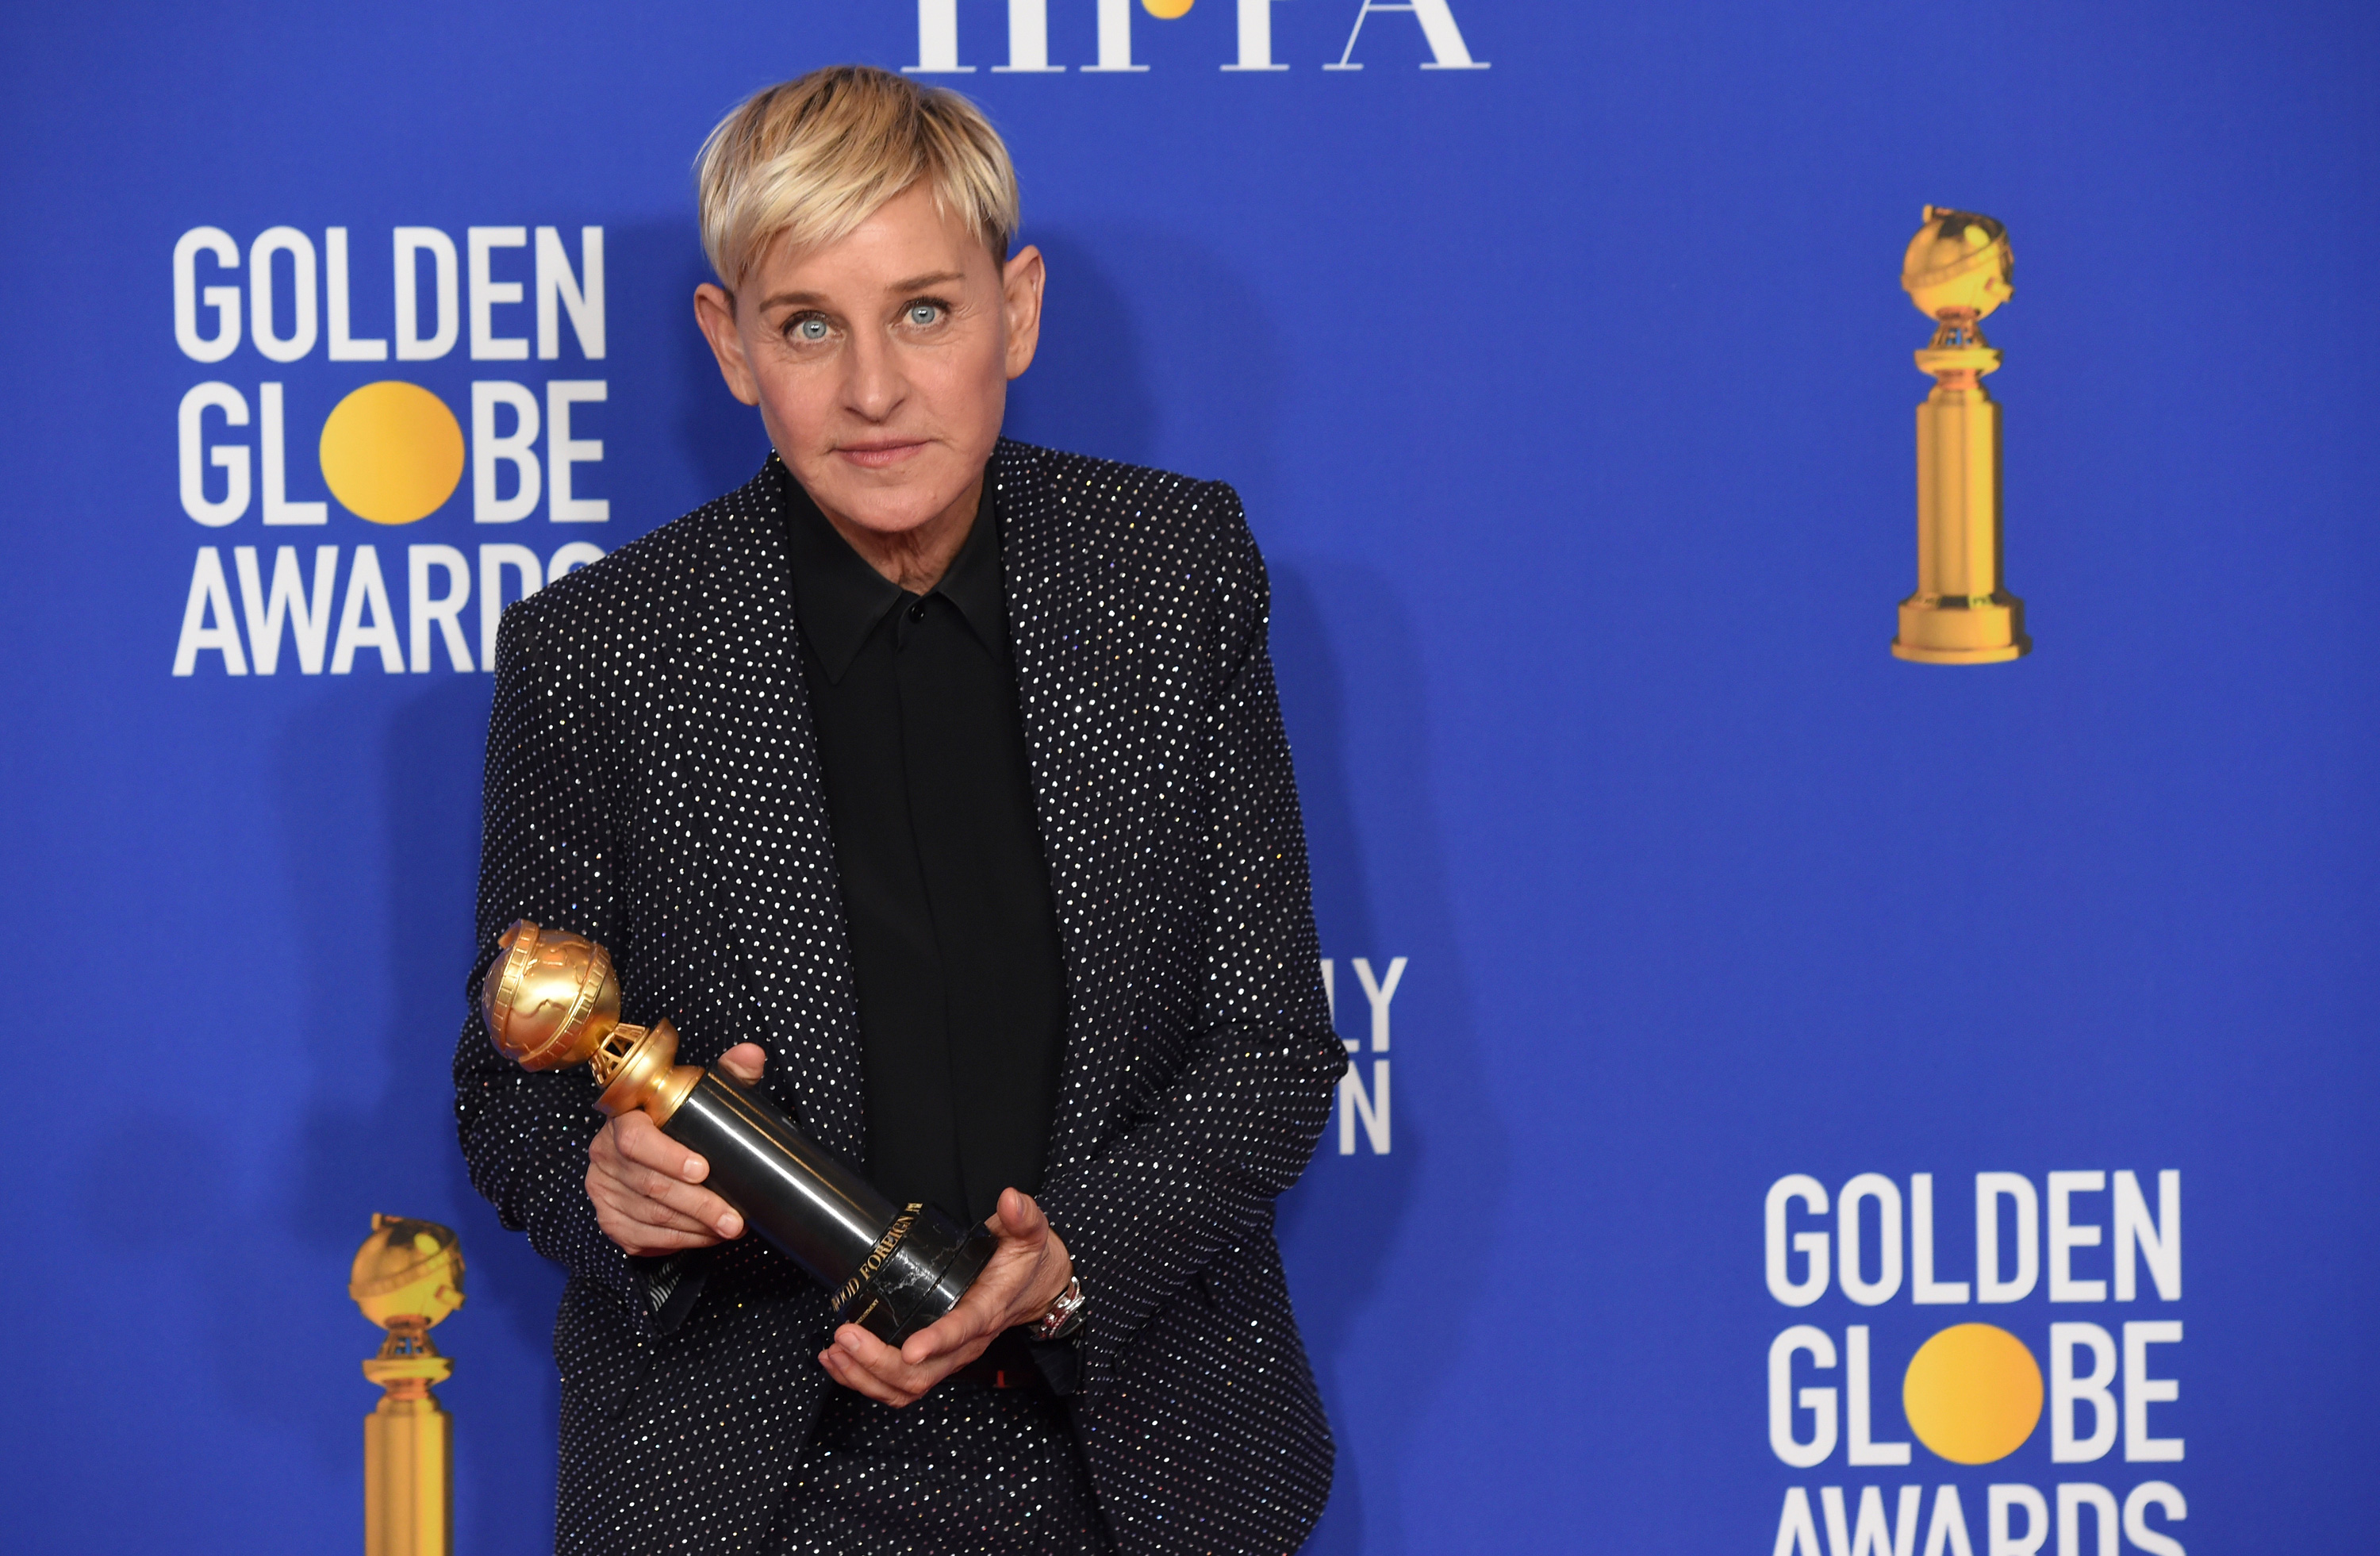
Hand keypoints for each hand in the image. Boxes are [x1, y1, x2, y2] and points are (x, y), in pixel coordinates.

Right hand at [586, 1042, 767, 1256]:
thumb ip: (728, 1074)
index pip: (635, 1139)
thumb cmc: (679, 1121)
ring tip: (730, 1228)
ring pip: (650, 1216)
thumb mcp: (702, 1094)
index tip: (704, 1169)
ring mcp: (605, 1191)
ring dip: (694, 1227)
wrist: (647, 1147)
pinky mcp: (611, 1222)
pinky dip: (680, 1240)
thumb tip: (752, 1054)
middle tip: (734, 1218)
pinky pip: (645, 1237)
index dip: (668, 1157)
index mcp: (622, 1118)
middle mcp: (605, 1156)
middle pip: (650, 1185)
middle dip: (698, 1205)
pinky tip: (706, 1236)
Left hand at [818, 1187, 1073, 1406]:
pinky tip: (839, 1363)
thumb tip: (1010, 1199)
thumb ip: (1022, 1215)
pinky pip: (901, 1386)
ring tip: (834, 1352)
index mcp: (987, 1310)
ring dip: (866, 1377)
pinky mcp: (936, 1360)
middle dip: (878, 1362)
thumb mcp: (1030, 1233)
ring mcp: (950, 1356)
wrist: (1035, 1287)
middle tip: (846, 1335)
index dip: (935, 1342)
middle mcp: (968, 1342)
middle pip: (924, 1374)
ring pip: (908, 1387)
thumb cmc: (1026, 1261)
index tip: (910, 1348)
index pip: (962, 1331)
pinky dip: (866, 1381)